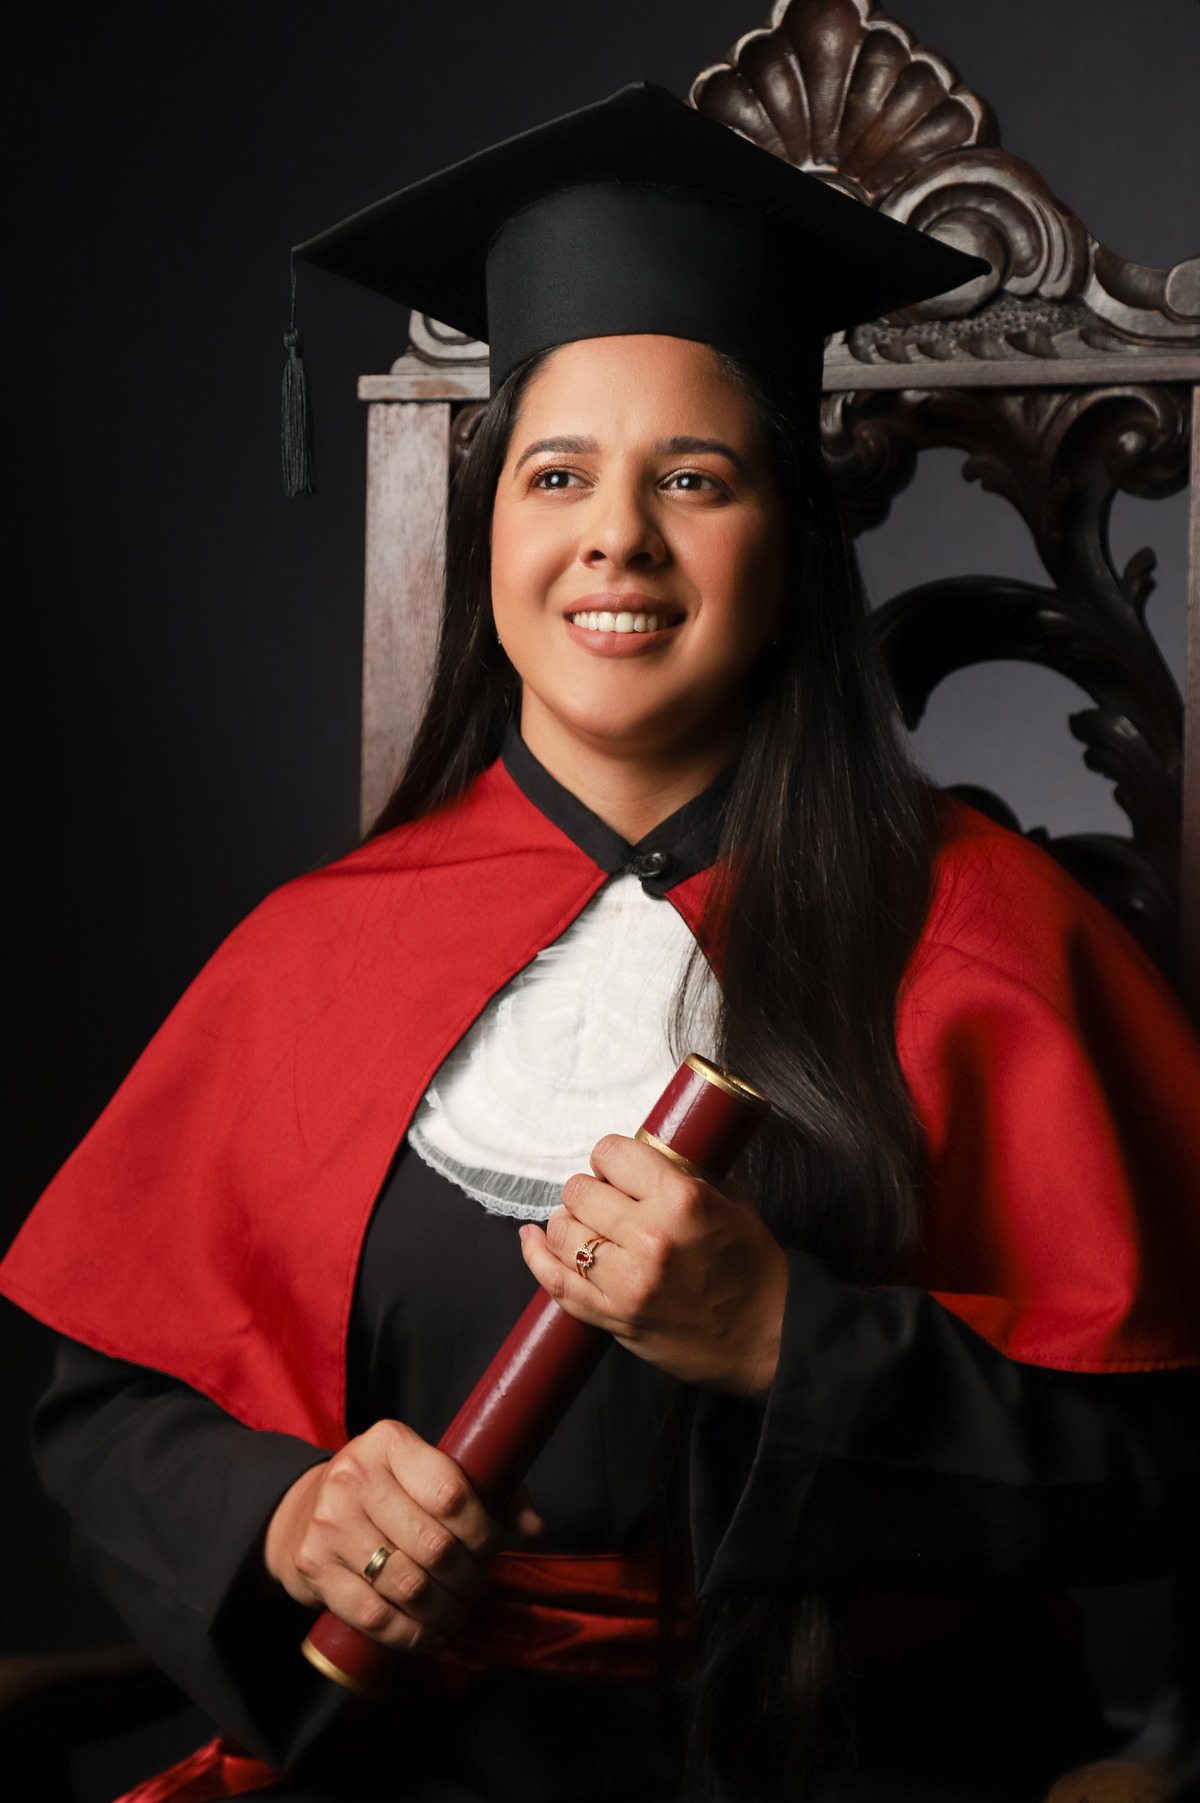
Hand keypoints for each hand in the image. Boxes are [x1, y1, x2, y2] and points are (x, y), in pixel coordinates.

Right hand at [264, 1418, 541, 1648]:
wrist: (303, 1510)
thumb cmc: (385, 1491)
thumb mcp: (428, 1470)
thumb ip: (488, 1488)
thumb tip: (533, 1524)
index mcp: (390, 1443)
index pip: (453, 1494)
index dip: (483, 1532)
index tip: (491, 1548)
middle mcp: (355, 1476)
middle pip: (434, 1546)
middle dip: (467, 1578)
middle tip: (476, 1586)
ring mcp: (330, 1523)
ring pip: (407, 1586)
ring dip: (444, 1611)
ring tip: (457, 1612)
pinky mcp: (315, 1566)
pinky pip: (373, 1615)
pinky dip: (410, 1635)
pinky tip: (428, 1634)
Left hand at [519, 1135, 787, 1398]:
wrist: (769, 1341)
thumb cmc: (756, 1271)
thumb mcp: (734, 1205)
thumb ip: (693, 1174)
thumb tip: (658, 1152)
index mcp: (681, 1200)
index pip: (613, 1154)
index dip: (610, 1157)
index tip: (616, 1167)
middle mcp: (648, 1236)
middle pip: (580, 1191)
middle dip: (589, 1190)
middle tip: (605, 1200)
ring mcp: (626, 1281)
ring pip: (562, 1231)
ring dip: (568, 1223)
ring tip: (585, 1225)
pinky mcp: (613, 1317)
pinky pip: (555, 1282)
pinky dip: (536, 1257)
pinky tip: (532, 1238)